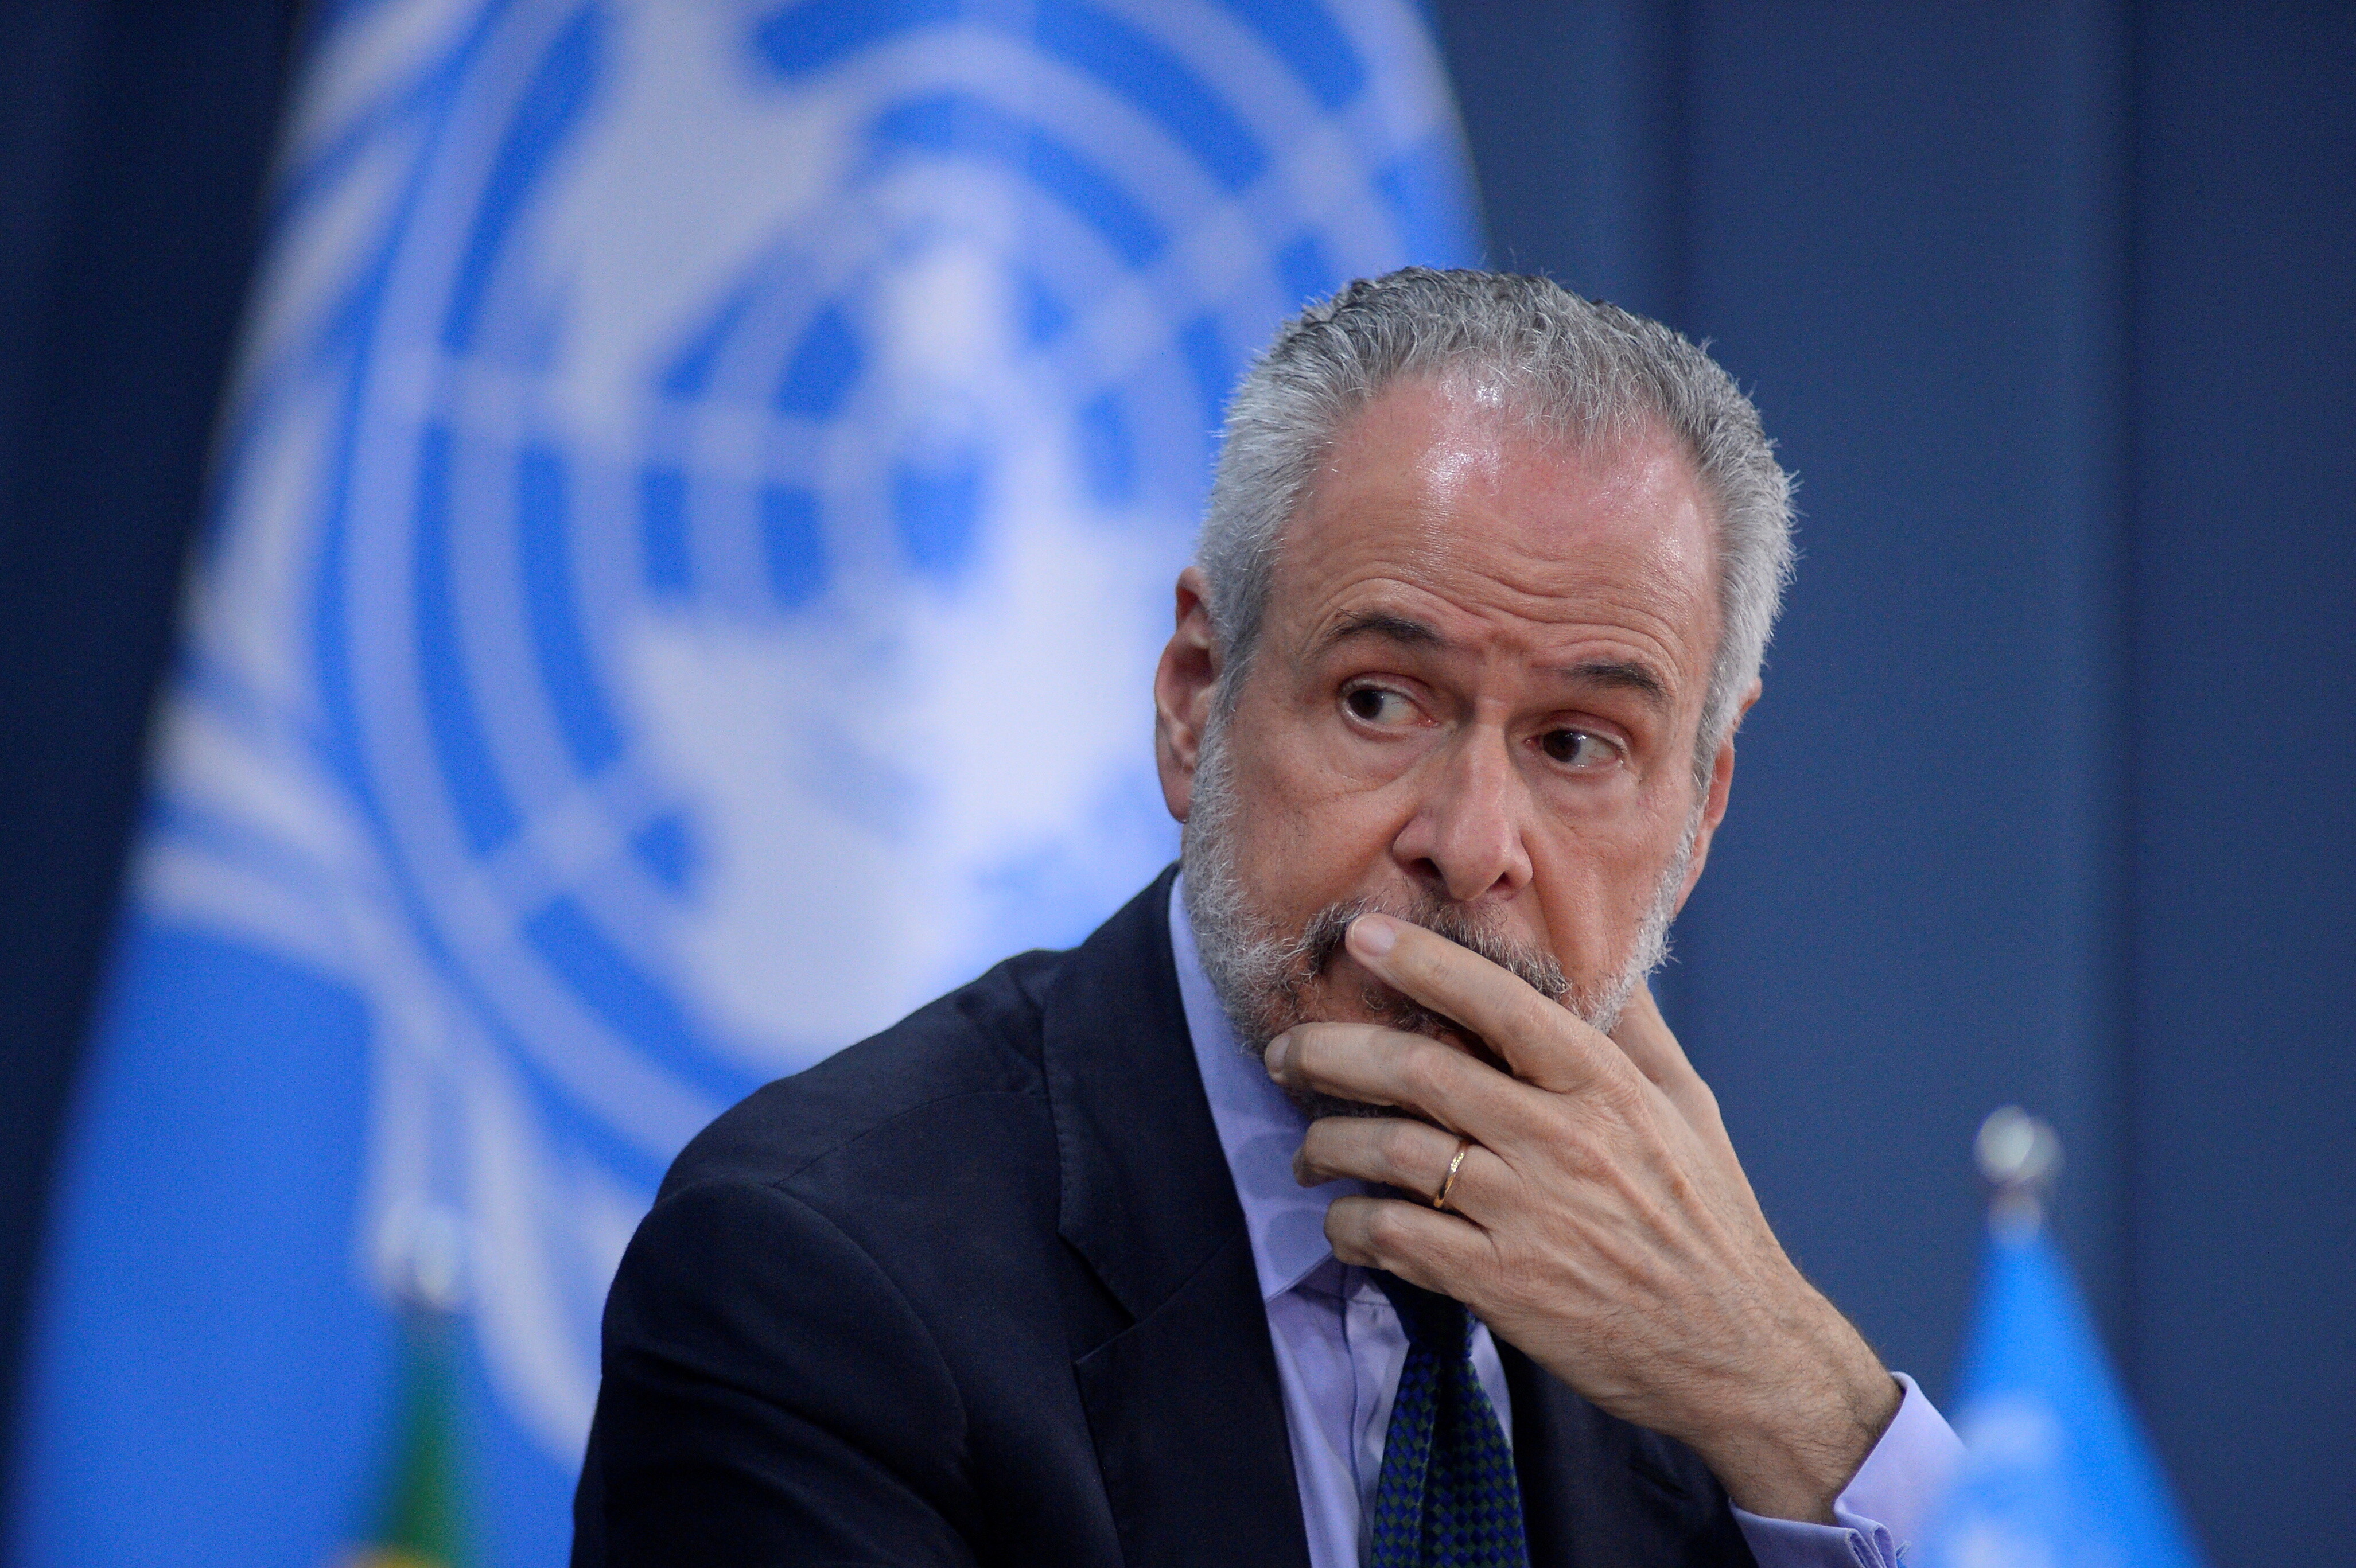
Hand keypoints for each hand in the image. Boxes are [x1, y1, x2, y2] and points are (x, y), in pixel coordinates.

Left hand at [1264, 913, 1899, 1522]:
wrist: (1736, 1350)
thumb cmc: (1710, 1220)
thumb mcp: (1688, 1106)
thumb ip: (1636, 1029)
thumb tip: (1609, 957)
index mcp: (1605, 1088)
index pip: (1501, 1004)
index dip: (1424, 962)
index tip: (1361, 935)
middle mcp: (1561, 1141)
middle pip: (1419, 1071)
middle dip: (1331, 1052)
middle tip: (1285, 1050)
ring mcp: (1528, 1215)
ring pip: (1393, 1154)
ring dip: (1328, 1144)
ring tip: (1306, 1151)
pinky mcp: (1502, 1286)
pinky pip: (1397, 1239)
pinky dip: (1352, 1225)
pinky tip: (1343, 1223)